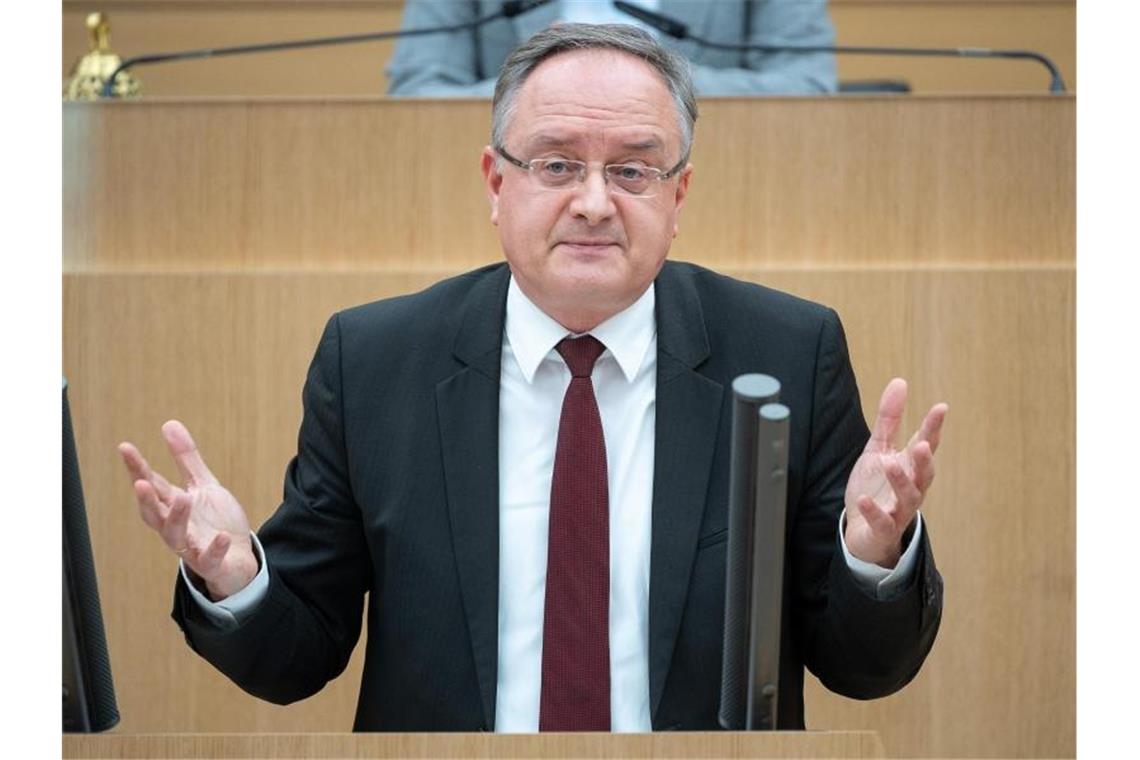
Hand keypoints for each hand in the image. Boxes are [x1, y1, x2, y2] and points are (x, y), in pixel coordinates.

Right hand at [118, 420, 258, 599]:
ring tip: (182, 498)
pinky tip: (221, 537)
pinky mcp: (212, 562)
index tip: (125, 447)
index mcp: (173, 506)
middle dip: (146, 499)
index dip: (138, 468)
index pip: (152, 485)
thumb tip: (169, 424)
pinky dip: (214, 548)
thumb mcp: (204, 486)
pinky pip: (210, 558)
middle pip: (154, 513)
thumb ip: (186, 459)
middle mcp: (177, 527)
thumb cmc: (215, 522)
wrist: (239, 559)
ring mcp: (192, 546)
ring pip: (175, 536)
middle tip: (140, 482)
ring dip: (176, 518)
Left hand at [844, 378, 947, 567]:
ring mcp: (899, 510)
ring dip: (901, 482)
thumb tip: (900, 382)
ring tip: (890, 464)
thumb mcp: (879, 449)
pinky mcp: (883, 528)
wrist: (861, 529)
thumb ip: (890, 419)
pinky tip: (864, 500)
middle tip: (923, 444)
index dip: (934, 428)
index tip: (941, 408)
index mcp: (911, 467)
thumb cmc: (876, 487)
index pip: (926, 445)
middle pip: (924, 474)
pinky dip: (874, 512)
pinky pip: (882, 522)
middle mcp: (911, 488)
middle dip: (925, 460)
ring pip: (908, 498)